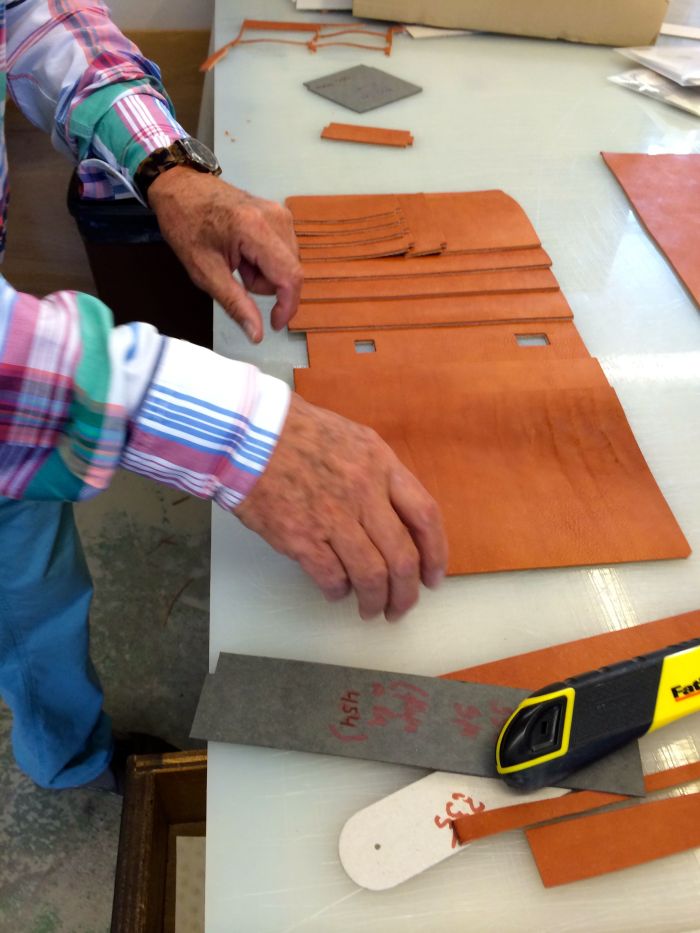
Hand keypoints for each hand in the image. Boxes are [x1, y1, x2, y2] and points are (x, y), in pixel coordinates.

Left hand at [148, 167, 301, 342]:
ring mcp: (280, 213)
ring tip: (236, 259)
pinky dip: (265, 259)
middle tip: (234, 273)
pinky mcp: (280, 214)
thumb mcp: (205, 272)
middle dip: (264, 284)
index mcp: (256, 229)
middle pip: (289, 273)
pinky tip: (243, 251)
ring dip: (264, 272)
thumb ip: (235, 304)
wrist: (181, 187)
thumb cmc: (187, 225)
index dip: (287, 306)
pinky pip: (283, 252)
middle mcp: (276, 218)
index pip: (290, 276)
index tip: (274, 324)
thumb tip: (256, 334)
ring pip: (287, 264)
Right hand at [235, 394, 447, 620]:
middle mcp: (363, 493)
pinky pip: (332, 578)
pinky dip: (338, 591)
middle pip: (402, 557)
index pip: (425, 516)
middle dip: (406, 593)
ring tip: (370, 610)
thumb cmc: (297, 432)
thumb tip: (397, 517)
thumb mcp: (354, 439)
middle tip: (401, 607)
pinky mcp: (300, 538)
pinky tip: (336, 592)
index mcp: (381, 465)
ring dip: (374, 601)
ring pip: (371, 575)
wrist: (246, 434)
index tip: (434, 577)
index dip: (436, 553)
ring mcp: (332, 517)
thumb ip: (380, 475)